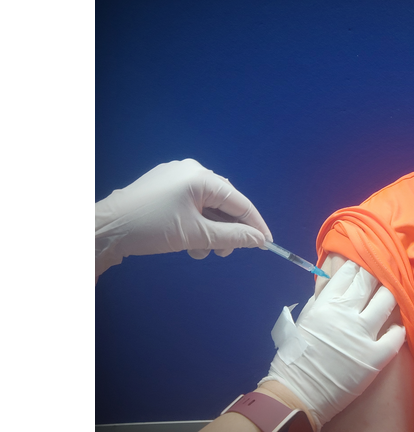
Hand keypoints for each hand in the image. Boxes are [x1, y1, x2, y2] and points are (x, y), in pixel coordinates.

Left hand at [95, 159, 271, 277]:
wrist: (105, 229)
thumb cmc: (151, 228)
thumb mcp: (196, 235)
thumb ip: (232, 237)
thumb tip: (259, 240)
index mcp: (201, 177)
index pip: (240, 202)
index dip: (255, 224)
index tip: (267, 243)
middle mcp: (192, 170)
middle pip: (224, 203)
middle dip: (227, 231)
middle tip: (222, 253)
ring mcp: (176, 176)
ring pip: (208, 205)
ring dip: (210, 230)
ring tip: (199, 250)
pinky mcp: (164, 185)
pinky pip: (192, 203)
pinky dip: (196, 223)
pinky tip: (188, 240)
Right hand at [260, 261, 405, 427]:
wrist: (298, 395)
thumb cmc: (296, 358)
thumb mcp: (304, 319)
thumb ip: (321, 299)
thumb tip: (336, 282)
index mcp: (325, 304)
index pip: (349, 273)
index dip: (359, 266)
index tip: (365, 265)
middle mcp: (345, 315)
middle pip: (370, 281)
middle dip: (378, 274)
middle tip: (383, 275)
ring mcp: (362, 336)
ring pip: (387, 301)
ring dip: (391, 296)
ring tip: (392, 298)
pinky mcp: (375, 357)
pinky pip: (396, 335)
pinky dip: (398, 329)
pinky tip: (396, 328)